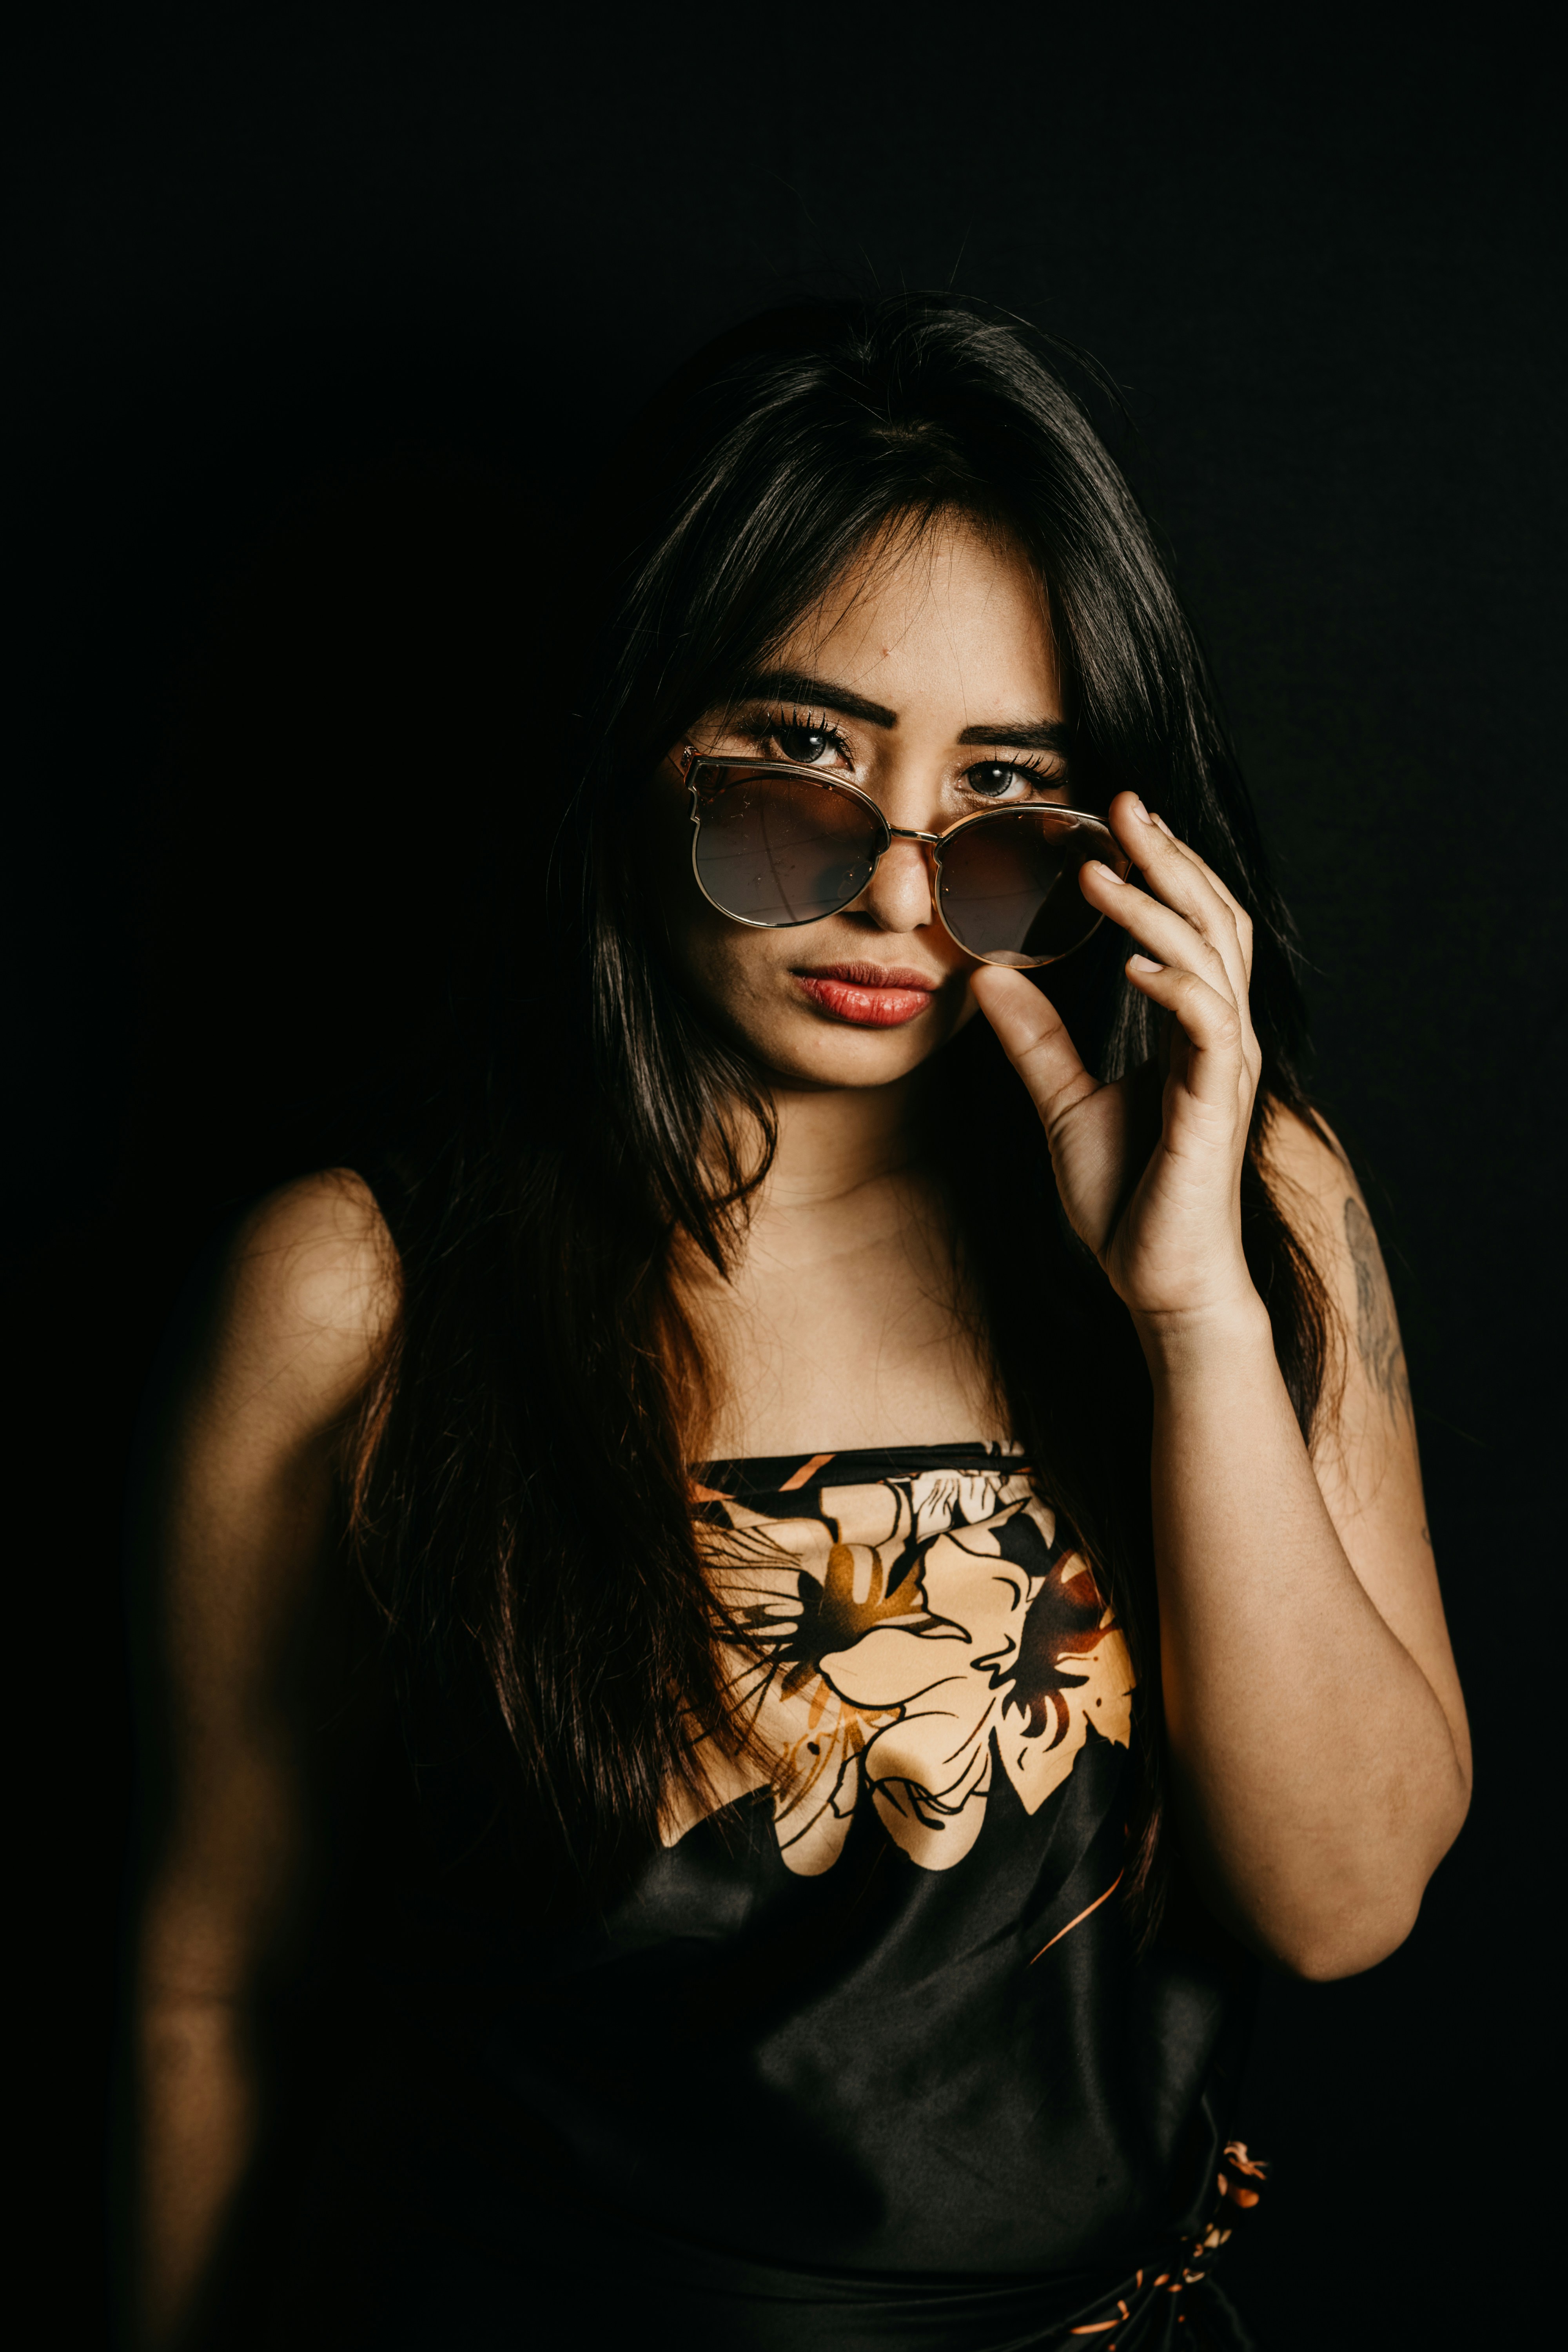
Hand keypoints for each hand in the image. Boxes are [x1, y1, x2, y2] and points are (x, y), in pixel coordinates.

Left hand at [968, 791, 1263, 1327]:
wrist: (1157, 1285)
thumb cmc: (1125, 1202)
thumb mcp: (1063, 1105)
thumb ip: (1035, 1041)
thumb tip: (989, 978)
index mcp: (1191, 1033)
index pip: (1191, 926)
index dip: (1162, 870)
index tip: (1116, 822)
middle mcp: (1220, 1039)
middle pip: (1213, 921)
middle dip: (1169, 858)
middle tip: (1122, 804)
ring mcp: (1225, 1070)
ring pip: (1210, 958)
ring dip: (1157, 906)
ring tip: (1102, 866)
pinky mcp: (1216, 1106)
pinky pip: (1208, 1024)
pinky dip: (1171, 983)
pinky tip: (1129, 960)